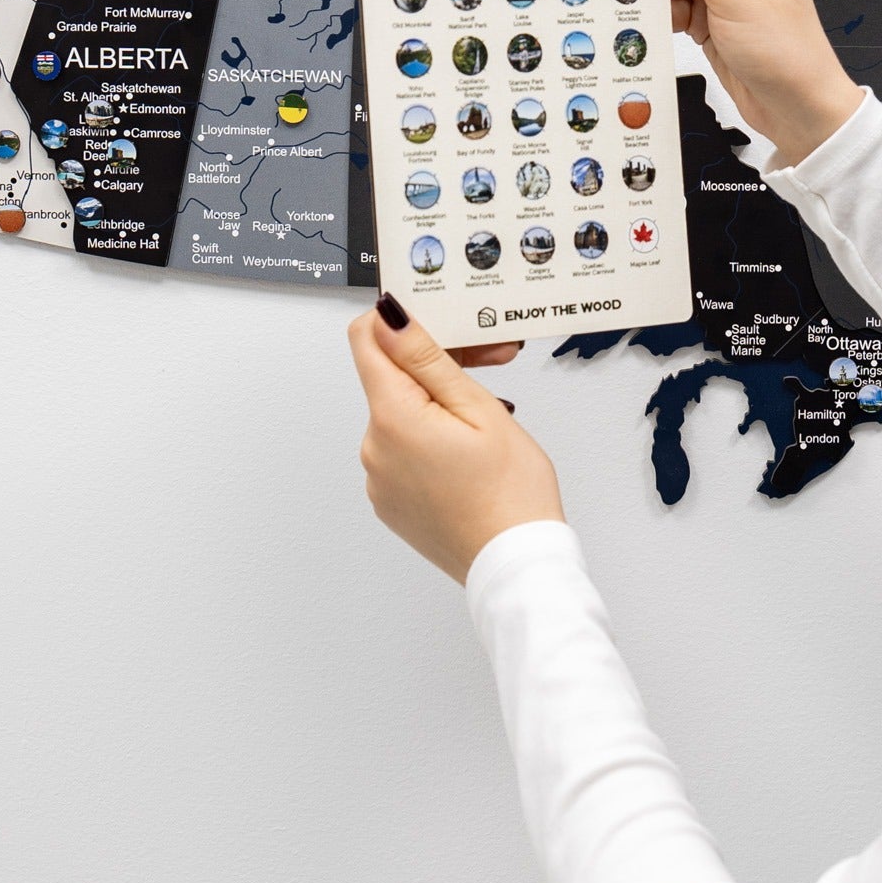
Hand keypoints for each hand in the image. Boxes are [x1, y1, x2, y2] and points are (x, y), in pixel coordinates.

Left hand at [349, 296, 564, 582]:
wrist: (515, 565)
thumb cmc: (509, 493)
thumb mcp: (478, 408)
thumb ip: (428, 359)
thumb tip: (389, 317)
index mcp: (392, 418)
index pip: (366, 341)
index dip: (400, 322)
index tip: (438, 321)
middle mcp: (373, 448)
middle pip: (392, 377)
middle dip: (438, 362)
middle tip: (493, 362)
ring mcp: (379, 478)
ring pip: (401, 413)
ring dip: (440, 401)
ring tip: (492, 413)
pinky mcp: (391, 500)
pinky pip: (404, 448)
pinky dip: (433, 436)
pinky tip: (473, 447)